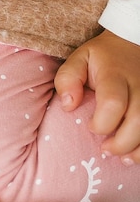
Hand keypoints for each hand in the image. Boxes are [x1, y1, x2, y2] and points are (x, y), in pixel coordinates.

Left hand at [54, 29, 139, 160]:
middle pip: (137, 121)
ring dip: (137, 149)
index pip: (113, 103)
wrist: (132, 44)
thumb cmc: (102, 57)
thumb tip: (68, 105)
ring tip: (122, 157)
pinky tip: (135, 154)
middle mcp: (139, 86)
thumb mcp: (80, 59)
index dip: (102, 123)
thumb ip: (68, 79)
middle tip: (105, 148)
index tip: (91, 127)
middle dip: (121, 143)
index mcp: (116, 75)